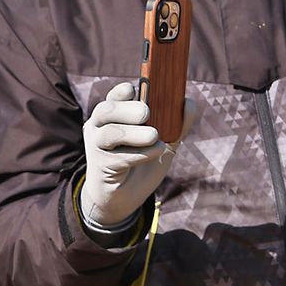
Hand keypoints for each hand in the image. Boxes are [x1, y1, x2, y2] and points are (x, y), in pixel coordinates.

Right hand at [79, 81, 200, 226]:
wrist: (126, 197)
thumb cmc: (143, 163)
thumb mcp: (164, 141)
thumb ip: (177, 123)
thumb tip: (189, 102)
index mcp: (114, 116)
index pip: (114, 97)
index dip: (123, 91)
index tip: (137, 88)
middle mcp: (100, 128)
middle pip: (105, 110)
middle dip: (127, 109)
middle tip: (146, 113)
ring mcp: (97, 147)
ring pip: (109, 133)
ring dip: (135, 134)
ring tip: (154, 136)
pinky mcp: (101, 167)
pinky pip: (119, 158)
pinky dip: (141, 154)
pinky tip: (157, 152)